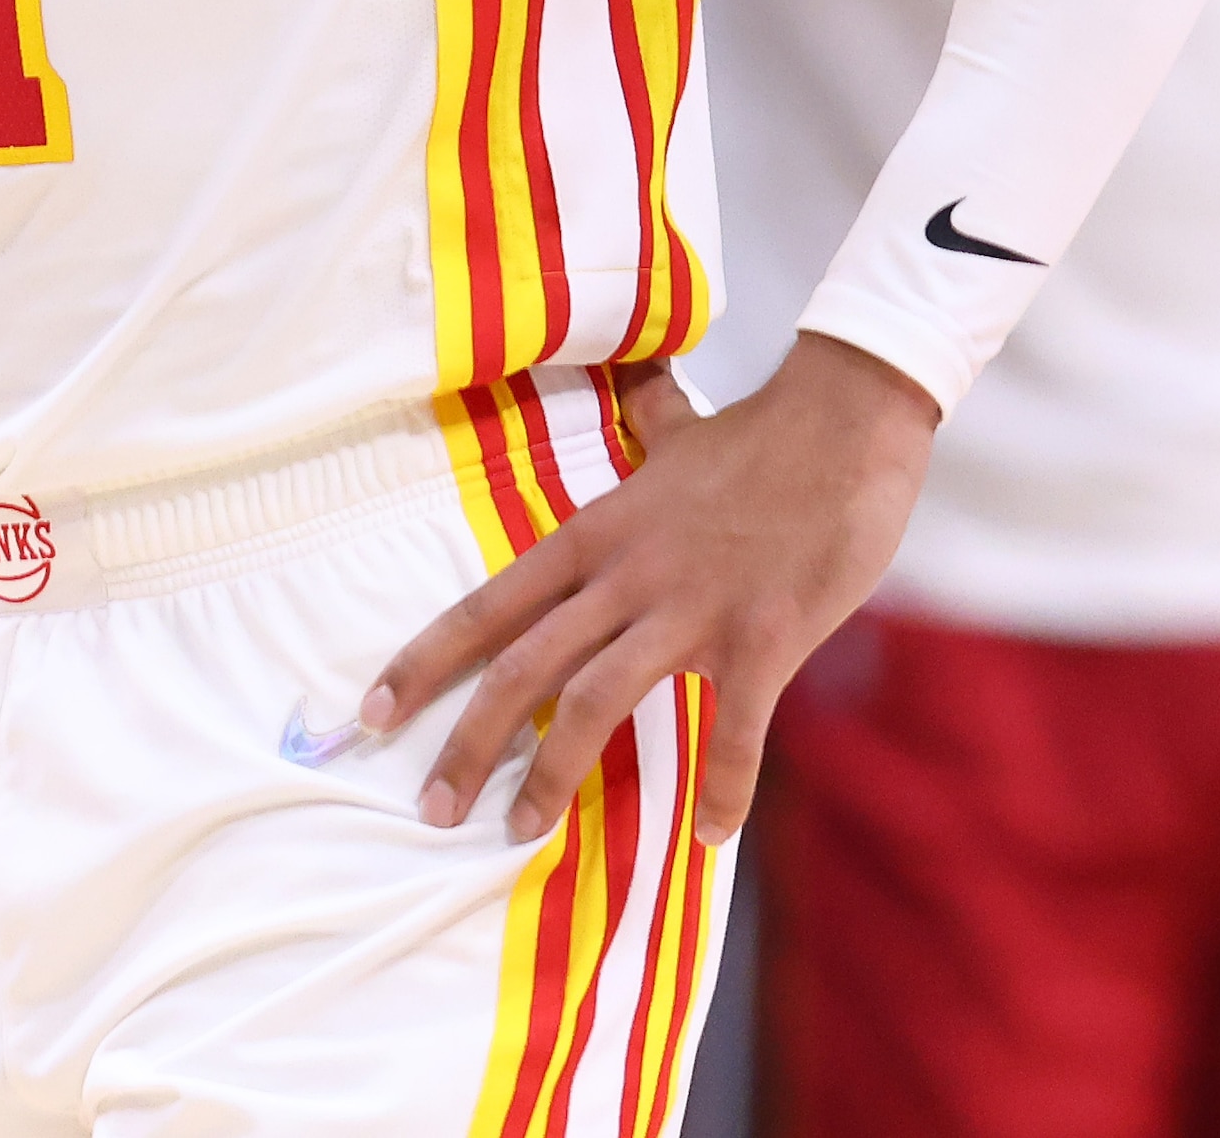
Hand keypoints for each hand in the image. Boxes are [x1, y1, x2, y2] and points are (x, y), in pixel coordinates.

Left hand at [365, 342, 931, 844]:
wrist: (846, 425)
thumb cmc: (765, 435)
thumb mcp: (678, 429)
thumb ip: (646, 423)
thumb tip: (639, 382)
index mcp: (593, 535)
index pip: (486, 607)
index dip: (424, 663)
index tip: (374, 712)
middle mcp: (625, 577)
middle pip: (521, 669)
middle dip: (468, 745)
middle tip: (431, 807)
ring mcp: (691, 610)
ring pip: (596, 703)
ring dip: (553, 775)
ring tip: (520, 831)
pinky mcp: (762, 640)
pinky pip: (735, 734)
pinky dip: (723, 791)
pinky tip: (711, 836)